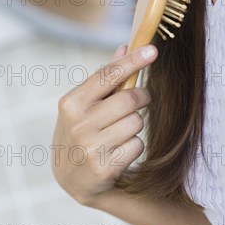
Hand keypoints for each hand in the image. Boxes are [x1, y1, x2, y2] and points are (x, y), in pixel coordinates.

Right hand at [51, 44, 157, 205]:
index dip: (133, 61)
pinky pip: (138, 145)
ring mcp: (91, 148)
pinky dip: (134, 145)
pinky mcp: (104, 168)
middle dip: (142, 97)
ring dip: (135, 124)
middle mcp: (79, 124)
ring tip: (120, 131)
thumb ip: (106, 77)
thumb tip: (125, 47)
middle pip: (130, 99)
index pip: (108, 75)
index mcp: (71, 103)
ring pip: (136, 122)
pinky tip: (119, 150)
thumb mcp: (84, 104)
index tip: (152, 50)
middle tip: (141, 99)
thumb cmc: (82, 129)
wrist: (71, 177)